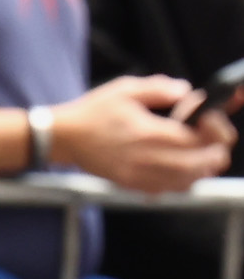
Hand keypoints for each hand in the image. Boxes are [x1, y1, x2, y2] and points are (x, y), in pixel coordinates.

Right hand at [54, 76, 233, 191]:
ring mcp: (139, 174)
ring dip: (201, 169)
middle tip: (215, 140)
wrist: (63, 137)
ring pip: (187, 181)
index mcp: (149, 133)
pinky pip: (167, 190)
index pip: (199, 139)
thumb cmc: (91, 112)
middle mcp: (147, 158)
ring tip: (201, 155)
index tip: (210, 120)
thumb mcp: (125, 89)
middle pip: (200, 165)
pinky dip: (181, 182)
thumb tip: (185, 91)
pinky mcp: (130, 183)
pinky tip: (179, 169)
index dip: (214, 131)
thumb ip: (159, 88)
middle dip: (216, 152)